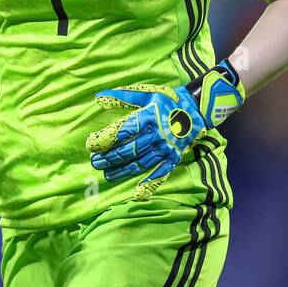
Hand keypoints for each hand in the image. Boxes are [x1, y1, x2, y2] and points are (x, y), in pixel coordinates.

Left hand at [86, 61, 243, 201]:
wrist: (197, 108)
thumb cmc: (168, 100)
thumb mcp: (147, 93)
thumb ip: (122, 97)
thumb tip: (99, 98)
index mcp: (149, 117)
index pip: (123, 131)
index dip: (105, 139)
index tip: (90, 145)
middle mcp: (157, 135)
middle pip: (129, 150)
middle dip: (109, 158)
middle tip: (95, 162)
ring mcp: (166, 148)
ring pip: (140, 163)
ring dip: (122, 170)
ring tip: (106, 174)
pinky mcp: (173, 158)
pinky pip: (160, 173)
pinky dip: (149, 183)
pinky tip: (136, 193)